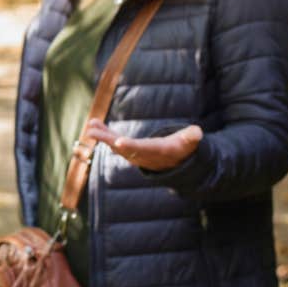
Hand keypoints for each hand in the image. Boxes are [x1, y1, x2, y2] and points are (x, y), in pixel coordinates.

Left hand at [83, 119, 202, 170]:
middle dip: (108, 140)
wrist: (176, 162)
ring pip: (115, 145)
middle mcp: (142, 155)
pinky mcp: (128, 149)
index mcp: (157, 152)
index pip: (143, 149)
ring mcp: (133, 153)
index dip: (131, 146)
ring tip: (90, 125)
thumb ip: (191, 138)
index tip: (118, 142)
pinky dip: (104, 132)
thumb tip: (197, 132)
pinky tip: (93, 123)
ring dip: (102, 135)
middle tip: (92, 133)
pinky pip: (114, 140)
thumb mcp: (189, 143)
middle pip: (123, 148)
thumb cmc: (183, 148)